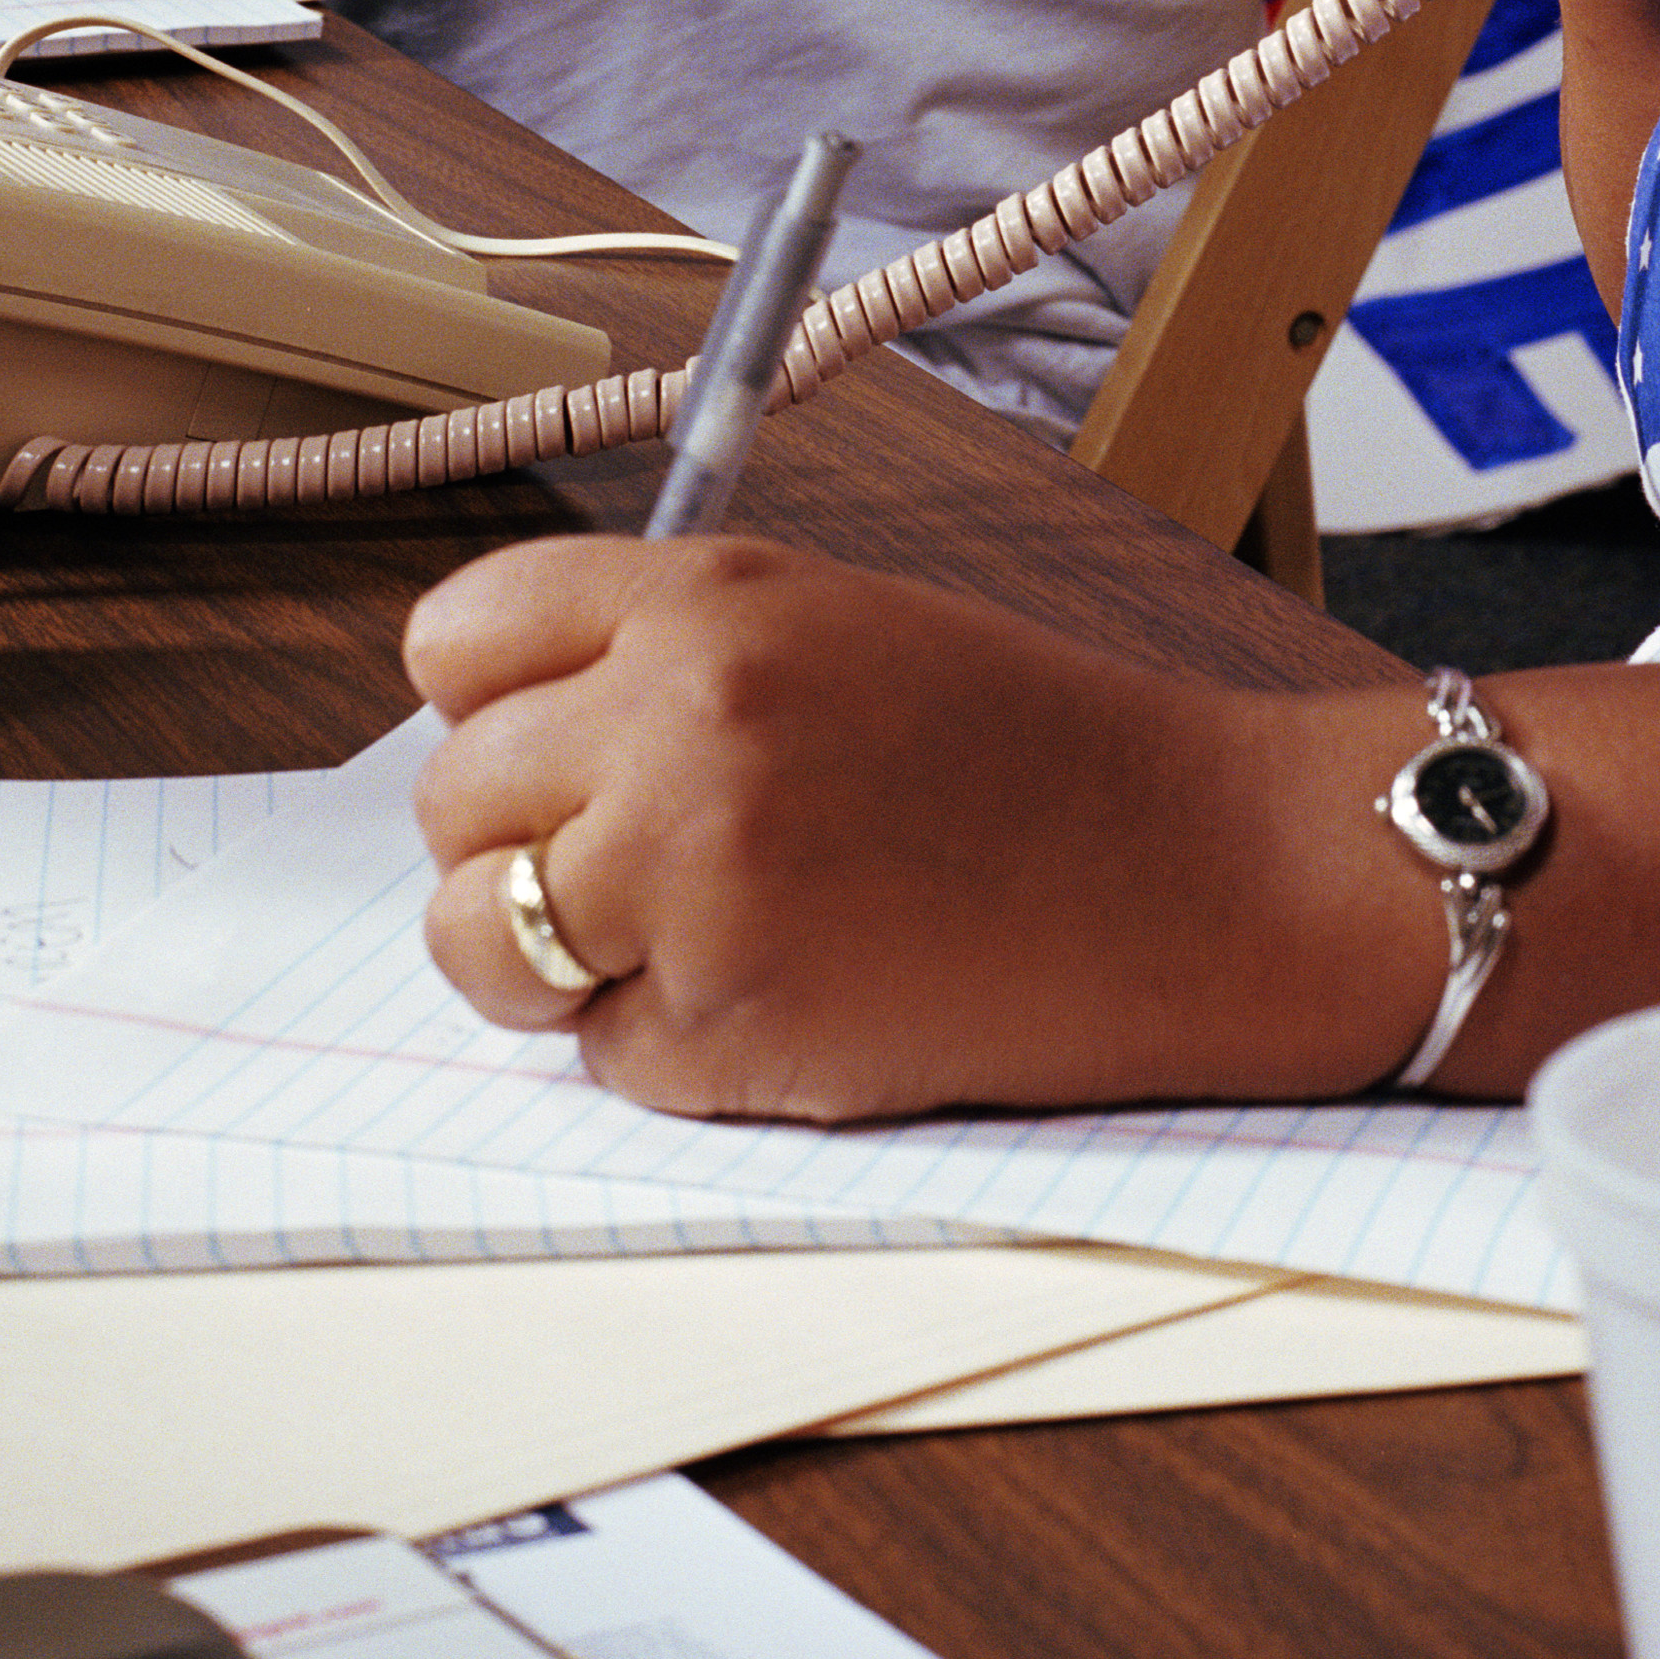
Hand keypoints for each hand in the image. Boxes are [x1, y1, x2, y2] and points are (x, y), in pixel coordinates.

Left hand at [408, 538, 1424, 1119]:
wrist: (1206, 872)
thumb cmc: (1041, 754)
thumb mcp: (840, 624)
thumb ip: (668, 655)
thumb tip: (505, 744)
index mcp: (708, 600)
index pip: (454, 640)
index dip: (491, 708)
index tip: (543, 751)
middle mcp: (679, 722)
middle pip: (453, 804)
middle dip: (523, 847)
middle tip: (644, 870)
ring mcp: (693, 878)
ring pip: (477, 943)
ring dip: (555, 964)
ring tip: (692, 944)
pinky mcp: (726, 1025)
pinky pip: (601, 1058)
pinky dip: (674, 1052)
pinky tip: (796, 1000)